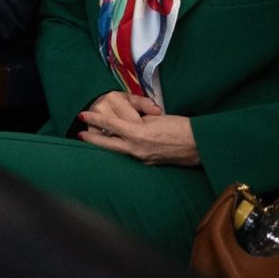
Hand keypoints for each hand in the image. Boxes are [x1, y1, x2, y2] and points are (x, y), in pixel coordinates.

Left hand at [78, 92, 199, 165]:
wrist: (199, 145)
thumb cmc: (181, 127)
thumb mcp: (156, 118)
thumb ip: (139, 120)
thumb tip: (128, 122)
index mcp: (138, 134)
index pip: (110, 124)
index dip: (94, 118)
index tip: (82, 114)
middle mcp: (136, 148)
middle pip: (106, 144)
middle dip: (91, 138)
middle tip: (79, 133)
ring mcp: (141, 158)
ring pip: (116, 151)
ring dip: (104, 145)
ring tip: (94, 139)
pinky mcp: (148, 163)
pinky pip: (129, 155)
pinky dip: (120, 149)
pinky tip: (118, 145)